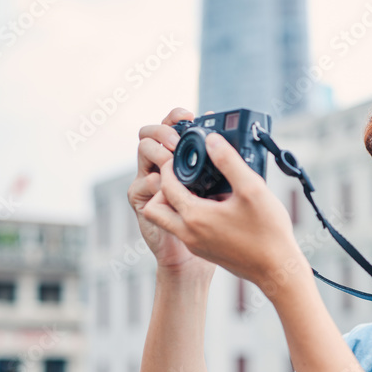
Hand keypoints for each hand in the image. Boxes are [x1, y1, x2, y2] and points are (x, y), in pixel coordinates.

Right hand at [127, 107, 213, 275]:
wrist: (200, 256)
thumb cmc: (218, 221)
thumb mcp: (228, 188)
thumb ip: (226, 165)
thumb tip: (231, 142)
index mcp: (182, 157)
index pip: (173, 126)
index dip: (176, 116)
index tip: (190, 115)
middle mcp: (163, 164)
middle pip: (151, 133)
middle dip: (163, 131)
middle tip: (177, 141)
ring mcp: (149, 181)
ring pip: (143, 153)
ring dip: (157, 152)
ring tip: (172, 160)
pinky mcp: (142, 201)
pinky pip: (140, 185)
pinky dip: (152, 183)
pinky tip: (166, 187)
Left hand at [141, 129, 305, 289]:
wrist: (277, 271)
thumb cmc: (268, 234)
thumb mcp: (252, 189)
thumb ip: (229, 161)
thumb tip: (213, 141)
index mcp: (194, 216)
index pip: (165, 185)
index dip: (170, 166)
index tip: (182, 155)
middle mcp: (188, 233)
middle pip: (154, 208)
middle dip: (162, 188)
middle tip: (182, 176)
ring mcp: (195, 245)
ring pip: (168, 220)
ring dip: (175, 203)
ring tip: (200, 189)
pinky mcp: (205, 251)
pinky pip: (185, 230)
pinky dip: (190, 215)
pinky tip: (217, 206)